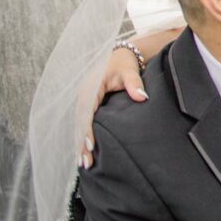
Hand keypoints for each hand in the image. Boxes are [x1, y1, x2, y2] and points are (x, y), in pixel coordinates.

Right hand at [80, 47, 148, 167]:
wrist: (120, 56)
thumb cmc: (124, 64)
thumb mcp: (129, 71)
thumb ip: (134, 84)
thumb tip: (141, 97)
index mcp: (90, 88)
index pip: (86, 112)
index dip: (87, 130)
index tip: (90, 146)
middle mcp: (83, 96)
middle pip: (79, 123)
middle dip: (81, 143)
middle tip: (85, 163)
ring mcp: (83, 101)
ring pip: (79, 126)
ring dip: (79, 144)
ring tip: (83, 164)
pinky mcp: (87, 105)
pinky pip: (82, 124)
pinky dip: (82, 138)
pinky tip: (84, 153)